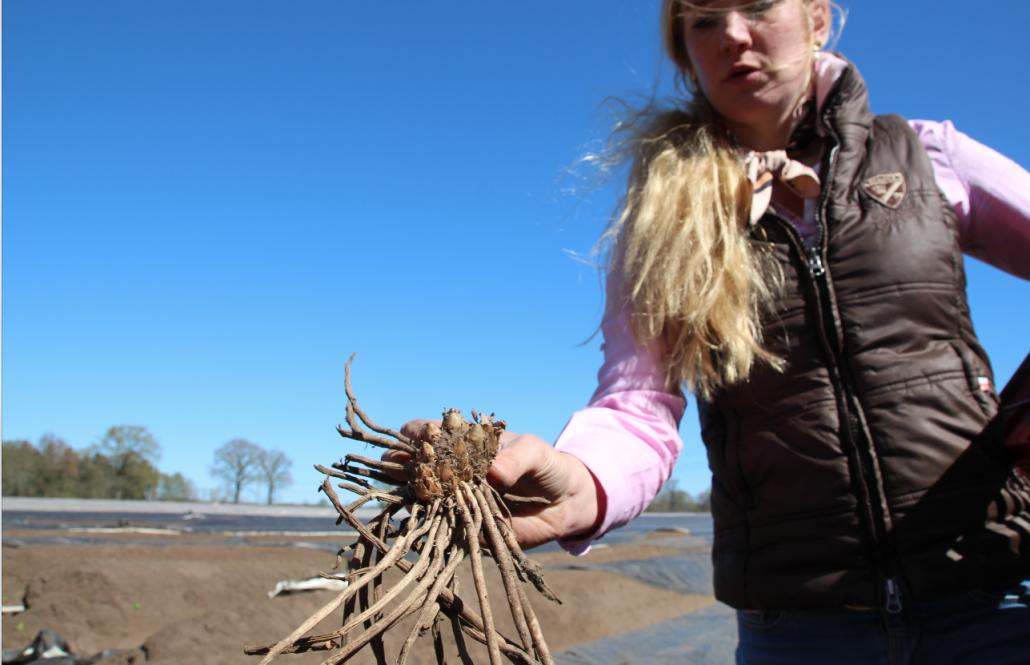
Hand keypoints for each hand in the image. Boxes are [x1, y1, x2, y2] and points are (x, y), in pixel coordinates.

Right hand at [398, 420, 604, 549]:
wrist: (565, 502)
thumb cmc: (545, 465)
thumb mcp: (534, 453)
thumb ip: (515, 459)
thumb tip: (494, 474)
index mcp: (465, 444)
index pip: (431, 434)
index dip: (417, 435)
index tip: (411, 437)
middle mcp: (455, 472)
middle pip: (419, 467)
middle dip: (402, 466)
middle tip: (392, 467)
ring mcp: (458, 500)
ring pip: (424, 498)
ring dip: (410, 497)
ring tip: (399, 494)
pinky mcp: (467, 528)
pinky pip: (444, 528)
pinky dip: (431, 527)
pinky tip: (419, 523)